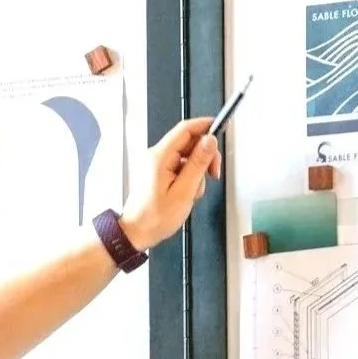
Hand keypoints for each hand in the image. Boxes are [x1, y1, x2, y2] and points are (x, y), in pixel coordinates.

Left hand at [120, 117, 221, 249]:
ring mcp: (156, 163)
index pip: (186, 129)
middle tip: (213, 173)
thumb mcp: (184, 191)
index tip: (220, 128)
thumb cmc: (155, 217)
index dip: (205, 126)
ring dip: (197, 170)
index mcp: (160, 157)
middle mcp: (156, 156)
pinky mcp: (158, 172)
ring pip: (187, 155)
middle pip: (189, 142)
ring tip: (194, 191)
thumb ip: (198, 164)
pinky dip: (189, 176)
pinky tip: (188, 192)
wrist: (136, 232)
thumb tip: (209, 141)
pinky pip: (180, 166)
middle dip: (205, 155)